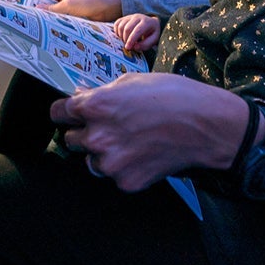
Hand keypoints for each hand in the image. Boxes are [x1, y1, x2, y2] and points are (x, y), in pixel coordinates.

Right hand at [35, 0, 122, 20]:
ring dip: (48, 17)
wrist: (112, 8)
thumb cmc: (95, 0)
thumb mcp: (71, 5)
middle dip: (39, 9)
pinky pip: (60, 18)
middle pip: (44, 1)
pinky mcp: (72, 15)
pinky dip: (56, 22)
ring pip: (52, 11)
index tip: (26, 7)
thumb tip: (37, 10)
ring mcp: (67, 5)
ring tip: (42, 25)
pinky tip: (53, 28)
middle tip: (32, 19)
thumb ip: (53, 9)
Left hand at [50, 73, 250, 192]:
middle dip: (84, 133)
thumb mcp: (133, 82)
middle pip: (70, 140)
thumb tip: (84, 98)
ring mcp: (111, 163)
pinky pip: (115, 176)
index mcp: (94, 106)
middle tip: (108, 128)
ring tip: (130, 142)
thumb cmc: (173, 96)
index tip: (71, 114)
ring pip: (91, 161)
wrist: (206, 126)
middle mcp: (97, 137)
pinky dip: (125, 168)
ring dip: (104, 154)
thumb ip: (102, 94)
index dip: (65, 112)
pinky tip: (144, 155)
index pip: (57, 113)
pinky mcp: (126, 182)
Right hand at [114, 13, 160, 51]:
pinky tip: (122, 36)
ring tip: (126, 41)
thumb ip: (145, 44)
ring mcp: (130, 16)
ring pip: (120, 26)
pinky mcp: (124, 18)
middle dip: (126, 39)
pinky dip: (117, 32)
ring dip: (121, 36)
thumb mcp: (154, 40)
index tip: (128, 47)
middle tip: (128, 46)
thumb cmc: (152, 33)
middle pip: (127, 28)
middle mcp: (137, 17)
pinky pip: (116, 24)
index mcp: (146, 22)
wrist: (151, 23)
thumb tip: (135, 47)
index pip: (137, 30)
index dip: (131, 40)